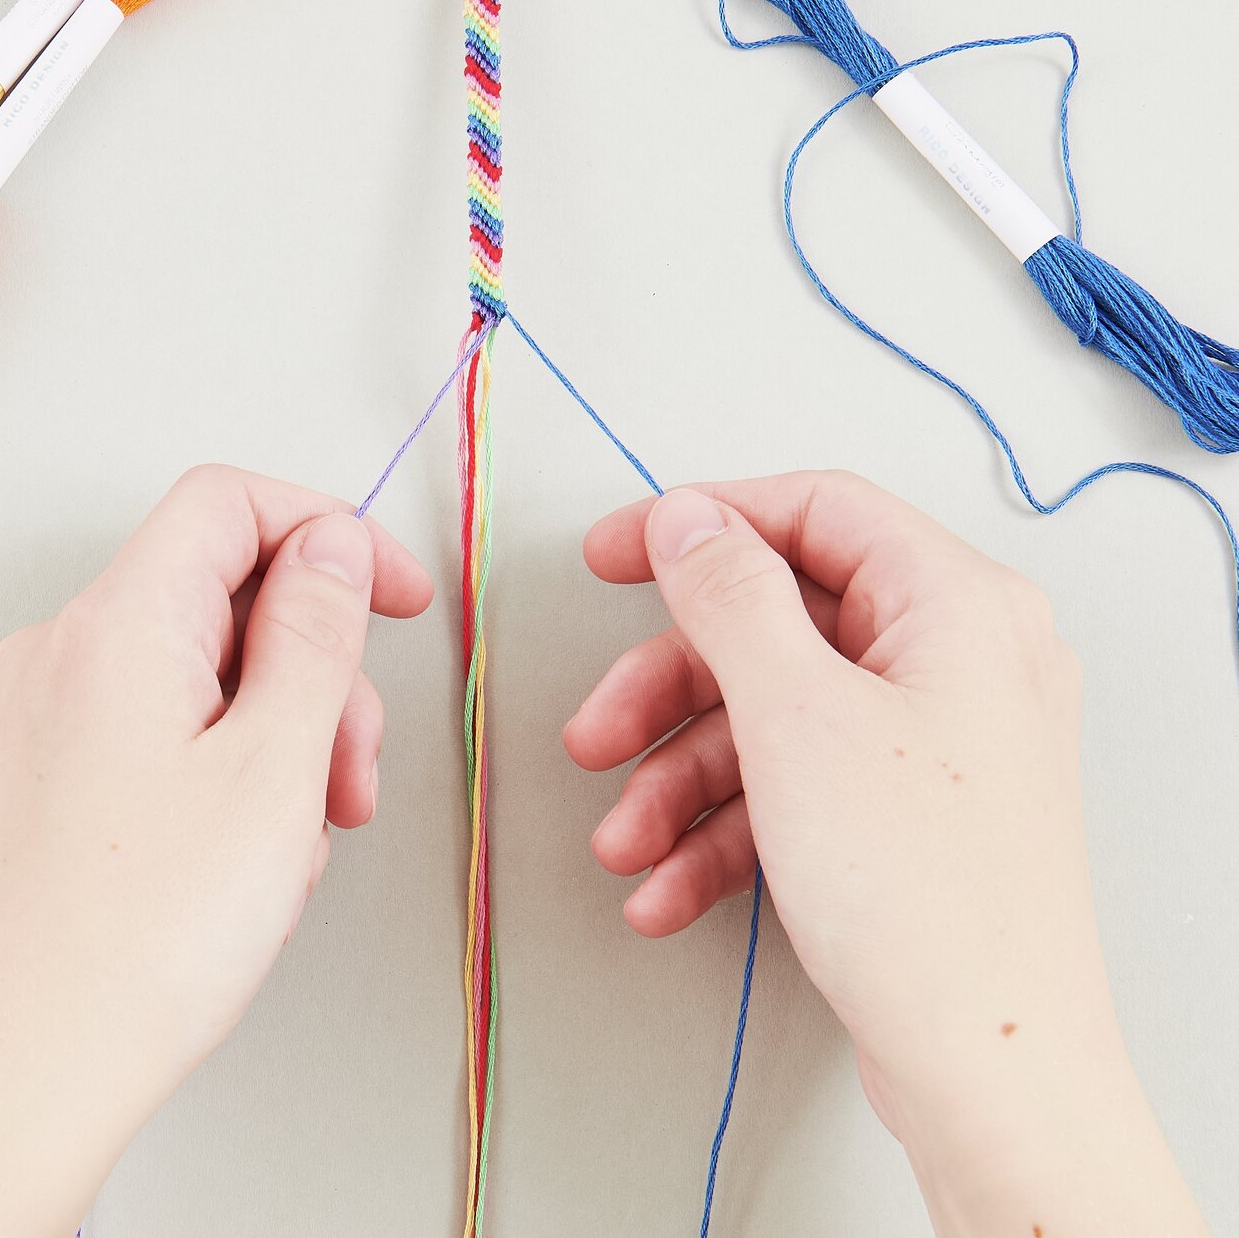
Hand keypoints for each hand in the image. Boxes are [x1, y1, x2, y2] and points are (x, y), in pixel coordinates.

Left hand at [0, 466, 431, 1237]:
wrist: (20, 1081)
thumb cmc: (140, 941)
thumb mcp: (275, 767)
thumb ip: (316, 632)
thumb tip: (332, 545)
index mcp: (116, 623)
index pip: (231, 502)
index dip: (331, 531)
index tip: (397, 595)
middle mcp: (64, 649)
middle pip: (224, 591)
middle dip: (316, 664)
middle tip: (349, 768)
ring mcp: (47, 712)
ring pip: (202, 665)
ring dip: (280, 726)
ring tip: (303, 830)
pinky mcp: (48, 769)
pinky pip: (163, 721)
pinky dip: (227, 760)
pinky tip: (250, 848)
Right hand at [566, 472, 1206, 1236]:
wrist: (991, 1075)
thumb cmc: (925, 893)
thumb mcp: (796, 715)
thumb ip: (730, 597)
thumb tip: (690, 518)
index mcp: (955, 604)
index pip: (812, 511)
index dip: (702, 522)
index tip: (616, 553)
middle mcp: (952, 661)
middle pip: (774, 628)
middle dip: (668, 693)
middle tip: (596, 732)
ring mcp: (928, 742)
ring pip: (771, 718)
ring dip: (680, 780)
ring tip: (624, 844)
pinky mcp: (903, 815)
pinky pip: (794, 788)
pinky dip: (725, 831)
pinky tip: (667, 888)